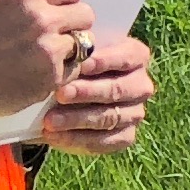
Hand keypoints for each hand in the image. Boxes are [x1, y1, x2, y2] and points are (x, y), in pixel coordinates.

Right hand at [0, 0, 89, 128]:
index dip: (64, 1)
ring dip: (67, 49)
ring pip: (83, 44)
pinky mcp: (51, 77)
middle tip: (49, 34)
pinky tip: (37, 72)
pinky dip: (61, 72)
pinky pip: (74, 69)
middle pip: (85, 16)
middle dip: (72, 24)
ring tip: (40, 55)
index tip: (51, 11)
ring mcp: (48, 49)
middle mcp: (41, 18)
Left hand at [36, 35, 154, 153]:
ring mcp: (135, 113)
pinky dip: (76, 139)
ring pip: (109, 117)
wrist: (67, 93)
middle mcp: (140, 85)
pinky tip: (53, 136)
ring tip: (49, 120)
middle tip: (61, 94)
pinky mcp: (125, 136)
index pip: (126, 57)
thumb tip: (65, 52)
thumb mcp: (73, 50)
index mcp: (136, 56)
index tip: (81, 65)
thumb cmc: (71, 62)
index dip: (105, 61)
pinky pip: (104, 141)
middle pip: (117, 90)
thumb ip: (73, 48)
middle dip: (87, 92)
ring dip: (77, 119)